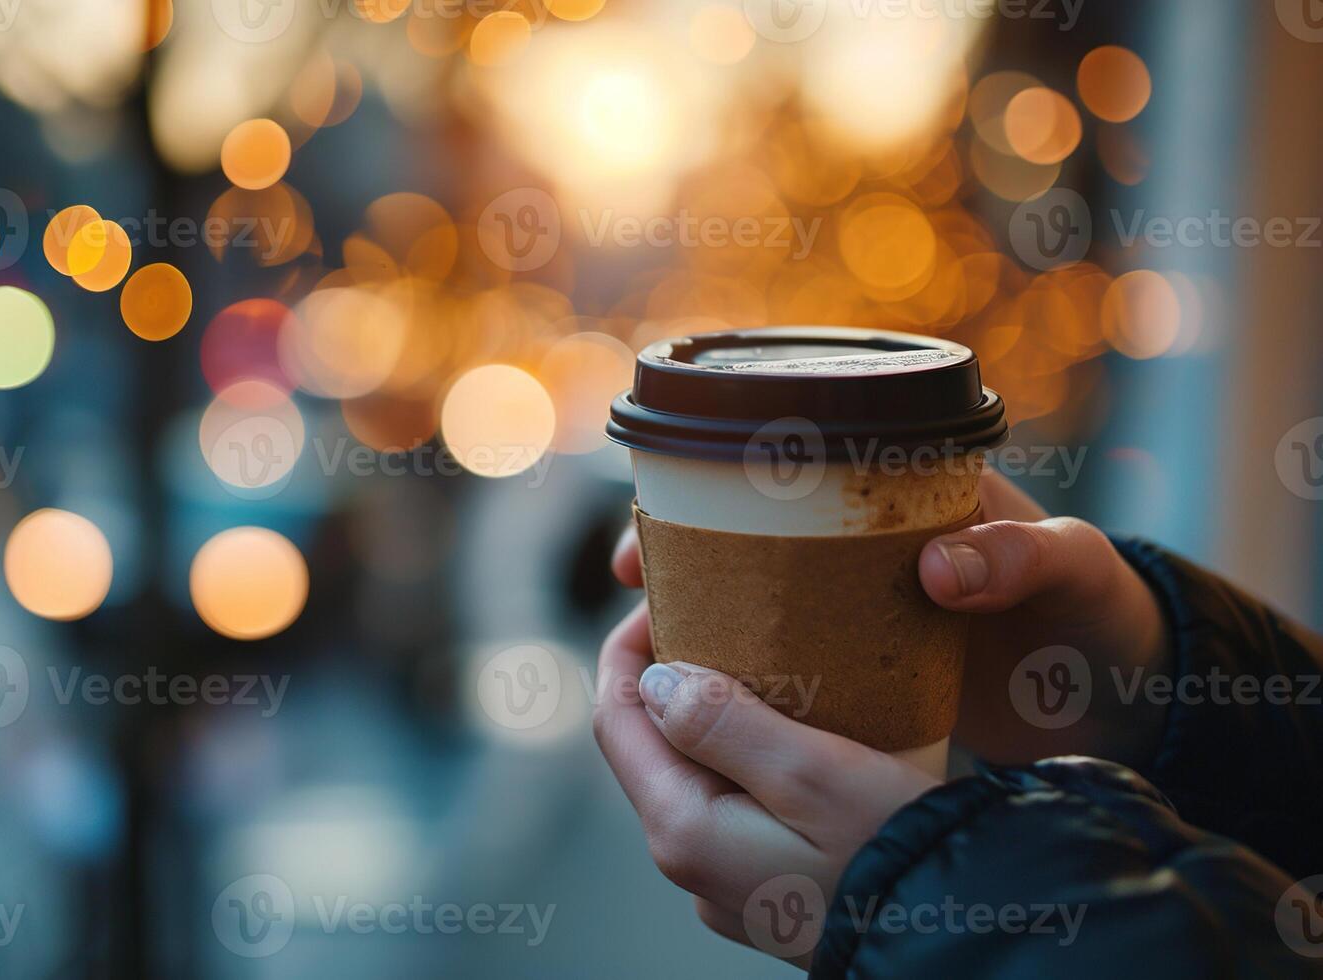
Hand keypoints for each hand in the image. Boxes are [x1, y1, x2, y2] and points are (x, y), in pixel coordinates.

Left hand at [593, 601, 936, 967]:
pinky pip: (732, 803)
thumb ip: (721, 721)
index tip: (668, 595)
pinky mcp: (764, 883)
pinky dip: (747, 754)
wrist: (960, 935)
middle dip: (673, 675)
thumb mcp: (811, 770)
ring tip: (765, 662)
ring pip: (694, 773)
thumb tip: (655, 679)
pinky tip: (793, 727)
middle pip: (651, 745)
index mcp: (684, 828)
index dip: (630, 648)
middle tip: (722, 616)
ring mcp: (724, 879)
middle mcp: (690, 861)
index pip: (616, 718)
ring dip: (713, 714)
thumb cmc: (895, 849)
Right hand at [609, 470, 1172, 767]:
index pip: (781, 471)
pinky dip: (748, 687)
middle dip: (676, 568)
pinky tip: (711, 714)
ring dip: (700, 633)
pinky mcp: (865, 678)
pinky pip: (790, 673)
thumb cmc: (1101, 608)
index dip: (702, 497)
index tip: (648, 541)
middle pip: (743, 544)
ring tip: (651, 667)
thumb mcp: (1073, 565)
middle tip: (632, 609)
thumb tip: (939, 568)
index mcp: (900, 495)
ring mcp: (857, 617)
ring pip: (754, 612)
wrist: (1128, 693)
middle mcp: (862, 550)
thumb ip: (1020, 555)